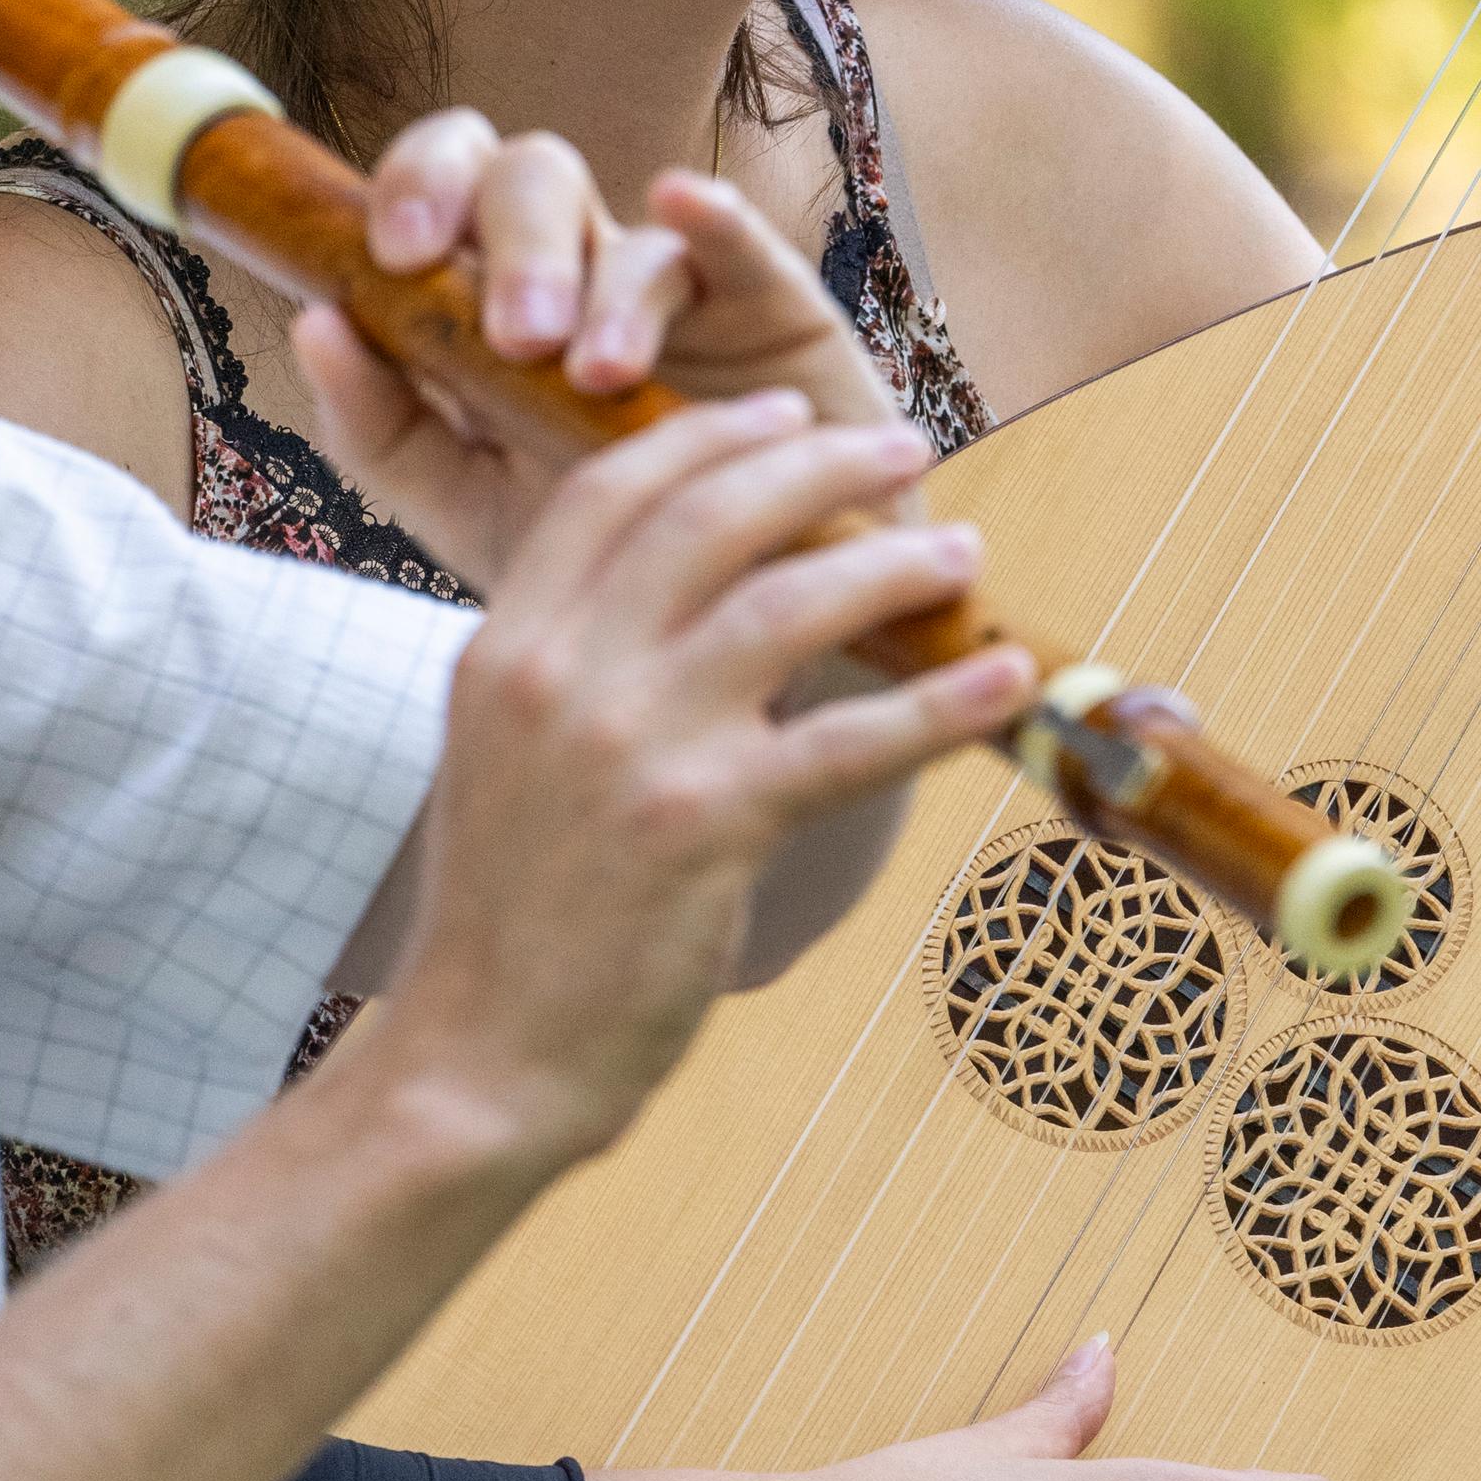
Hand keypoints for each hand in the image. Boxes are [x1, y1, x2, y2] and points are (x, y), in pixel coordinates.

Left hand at [292, 141, 892, 590]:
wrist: (726, 632)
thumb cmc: (596, 559)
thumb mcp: (465, 510)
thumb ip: (382, 431)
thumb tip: (316, 321)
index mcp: (495, 299)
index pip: (445, 190)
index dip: (412, 187)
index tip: (391, 259)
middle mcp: (584, 273)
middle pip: (534, 177)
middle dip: (513, 240)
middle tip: (513, 338)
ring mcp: (683, 288)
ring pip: (634, 231)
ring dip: (607, 292)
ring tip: (600, 379)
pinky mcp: (777, 314)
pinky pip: (745, 244)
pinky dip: (712, 218)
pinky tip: (683, 206)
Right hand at [363, 395, 1030, 1168]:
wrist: (476, 1064)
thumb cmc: (508, 925)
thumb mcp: (506, 762)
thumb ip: (580, 672)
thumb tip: (702, 610)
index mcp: (505, 647)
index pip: (612, 489)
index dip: (708, 436)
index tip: (783, 415)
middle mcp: (561, 674)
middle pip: (712, 515)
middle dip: (820, 465)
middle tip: (901, 450)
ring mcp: (632, 745)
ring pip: (789, 604)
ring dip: (893, 566)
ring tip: (960, 551)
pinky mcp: (704, 826)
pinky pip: (850, 741)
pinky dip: (941, 706)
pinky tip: (1003, 683)